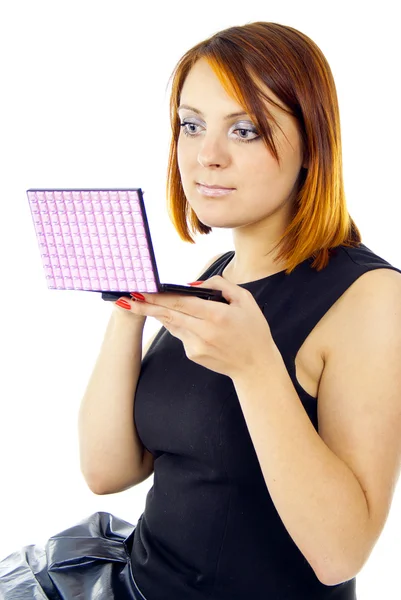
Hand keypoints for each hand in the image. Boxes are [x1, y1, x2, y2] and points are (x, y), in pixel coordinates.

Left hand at [128, 276, 274, 379]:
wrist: (255, 366)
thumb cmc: (253, 330)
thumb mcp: (245, 300)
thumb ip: (221, 286)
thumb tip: (193, 284)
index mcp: (217, 315)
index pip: (181, 303)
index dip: (158, 297)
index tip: (141, 291)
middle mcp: (203, 332)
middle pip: (168, 315)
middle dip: (145, 306)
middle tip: (125, 298)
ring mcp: (196, 346)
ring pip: (172, 324)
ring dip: (158, 313)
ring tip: (140, 302)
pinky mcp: (192, 354)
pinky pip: (180, 334)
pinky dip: (178, 323)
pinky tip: (182, 320)